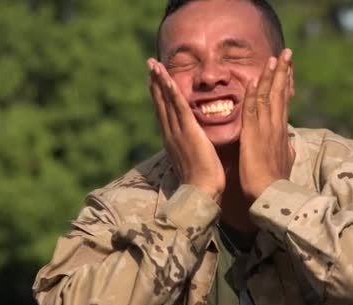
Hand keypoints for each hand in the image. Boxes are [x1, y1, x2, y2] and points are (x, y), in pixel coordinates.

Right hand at [147, 59, 224, 202]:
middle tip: (150, 64)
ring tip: (154, 64)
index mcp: (173, 140)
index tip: (155, 80)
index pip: (164, 112)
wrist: (201, 191)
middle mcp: (170, 133)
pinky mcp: (187, 131)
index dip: (159, 95)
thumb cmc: (203, 181)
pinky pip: (178, 107)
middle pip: (160, 103)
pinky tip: (166, 79)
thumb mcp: (195, 160)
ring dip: (159, 81)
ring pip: (166, 101)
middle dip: (155, 83)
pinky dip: (171, 92)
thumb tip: (196, 143)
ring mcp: (177, 132)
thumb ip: (193, 148)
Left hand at [239, 49, 294, 200]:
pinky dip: (253, 95)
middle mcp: (277, 127)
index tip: (287, 69)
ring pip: (268, 98)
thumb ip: (286, 150)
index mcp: (282, 133)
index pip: (284, 103)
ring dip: (270, 77)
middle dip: (283, 72)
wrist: (271, 195)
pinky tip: (252, 82)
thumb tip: (290, 144)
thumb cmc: (275, 183)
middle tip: (286, 53)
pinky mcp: (254, 136)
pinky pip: (253, 111)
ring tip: (273, 59)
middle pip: (280, 94)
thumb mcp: (285, 163)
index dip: (285, 84)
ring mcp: (266, 130)